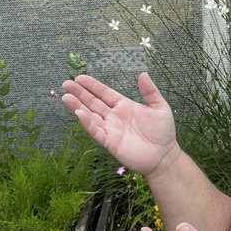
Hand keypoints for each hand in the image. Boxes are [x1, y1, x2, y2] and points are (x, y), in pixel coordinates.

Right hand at [61, 72, 178, 176]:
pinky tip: (78, 113)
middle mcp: (114, 116)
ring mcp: (110, 129)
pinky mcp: (110, 142)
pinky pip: (96, 131)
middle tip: (66, 83)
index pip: (104, 93)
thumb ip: (150, 91)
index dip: (92, 86)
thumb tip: (143, 74)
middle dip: (79, 93)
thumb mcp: (159, 107)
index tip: (80, 77)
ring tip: (66, 97)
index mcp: (124, 106)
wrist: (164, 156)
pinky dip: (87, 123)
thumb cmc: (163, 132)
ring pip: (90, 116)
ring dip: (78, 106)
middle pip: (93, 102)